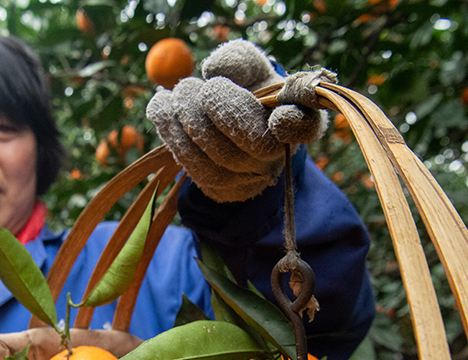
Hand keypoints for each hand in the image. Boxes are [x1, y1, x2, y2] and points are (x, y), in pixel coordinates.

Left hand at [146, 39, 327, 202]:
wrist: (228, 122)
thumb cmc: (245, 88)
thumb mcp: (247, 67)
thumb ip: (239, 60)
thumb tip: (216, 69)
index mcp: (298, 118)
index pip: (307, 127)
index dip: (296, 125)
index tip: (280, 116)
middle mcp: (280, 155)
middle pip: (255, 143)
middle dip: (217, 109)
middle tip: (191, 84)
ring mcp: (252, 179)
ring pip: (219, 160)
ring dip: (187, 120)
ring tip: (176, 92)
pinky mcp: (224, 191)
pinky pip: (195, 171)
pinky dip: (171, 134)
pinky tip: (160, 108)